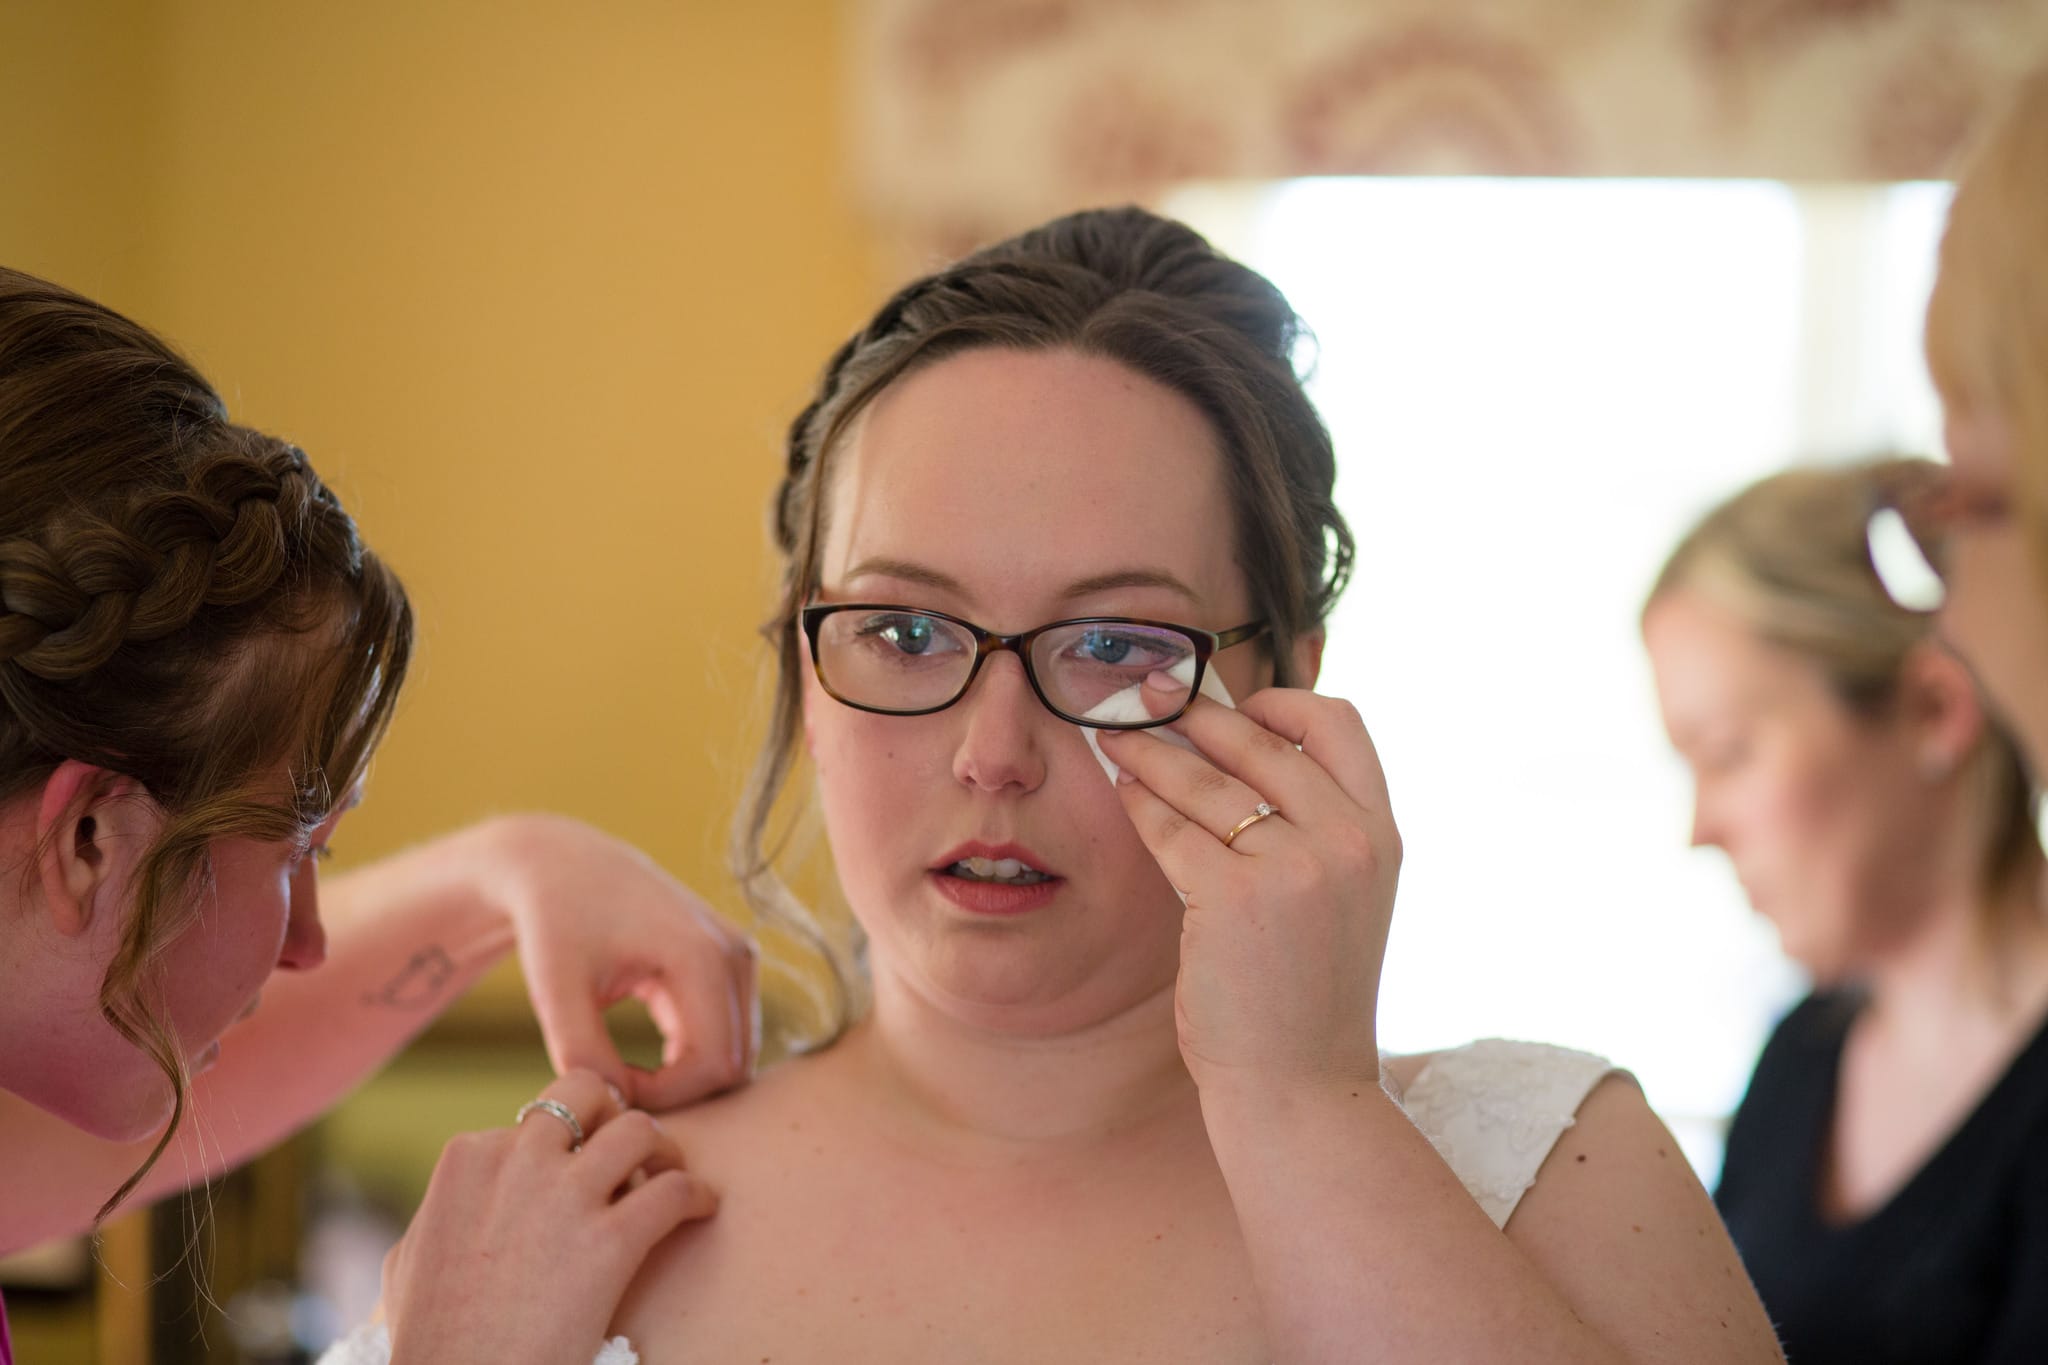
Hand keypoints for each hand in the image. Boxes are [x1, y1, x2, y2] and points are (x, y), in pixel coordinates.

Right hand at [383, 1069, 717, 1364]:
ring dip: (662, 1148)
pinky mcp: (612, 1240)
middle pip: (588, 1094)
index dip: (562, 1146)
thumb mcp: (411, 1259)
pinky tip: (699, 1210)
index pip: (534, 1120)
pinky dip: (696, 1195)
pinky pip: (674, 1190)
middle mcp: (518, 1160)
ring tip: (670, 1174)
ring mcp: (566, 1196)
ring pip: (639, 1128)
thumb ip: (442, 1214)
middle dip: (613, 1113)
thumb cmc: (431, 1339)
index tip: (578, 1171)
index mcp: (468, 1158)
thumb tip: (461, 1202)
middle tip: (629, 1150)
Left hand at [484, 815, 758, 1109]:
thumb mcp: (556, 990)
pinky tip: (643, 1058)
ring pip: (736, 1054)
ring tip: (623, 1071)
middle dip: (678, 1093)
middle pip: (733, 1065)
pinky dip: (692, 1058)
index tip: (606, 1089)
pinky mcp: (733, 963)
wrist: (563, 865)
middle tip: (615, 1089)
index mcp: (702, 956)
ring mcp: (741, 956)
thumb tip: (616, 1105)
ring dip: (687, 1079)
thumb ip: (581, 1053)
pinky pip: (729, 1035)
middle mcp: (736, 954)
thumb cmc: (554, 923)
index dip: (663, 1096)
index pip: (713, 1066)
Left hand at [1096, 689, 1398, 1095]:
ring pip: (1205, 780)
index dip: (1279, 701)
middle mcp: (1346, 839)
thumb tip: (1238, 750)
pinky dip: (1140, 805)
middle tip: (1151, 700)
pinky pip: (1171, 829)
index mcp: (1380, 833)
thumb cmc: (1306, 995)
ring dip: (1151, 752)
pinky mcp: (1233, 897)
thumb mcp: (1340, 897)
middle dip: (1193, 714)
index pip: (1338, 722)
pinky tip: (1124, 793)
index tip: (1235, 704)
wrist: (1301, 1086)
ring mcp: (1293, 867)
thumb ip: (1314, 828)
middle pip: (1259, 741)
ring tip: (1118, 740)